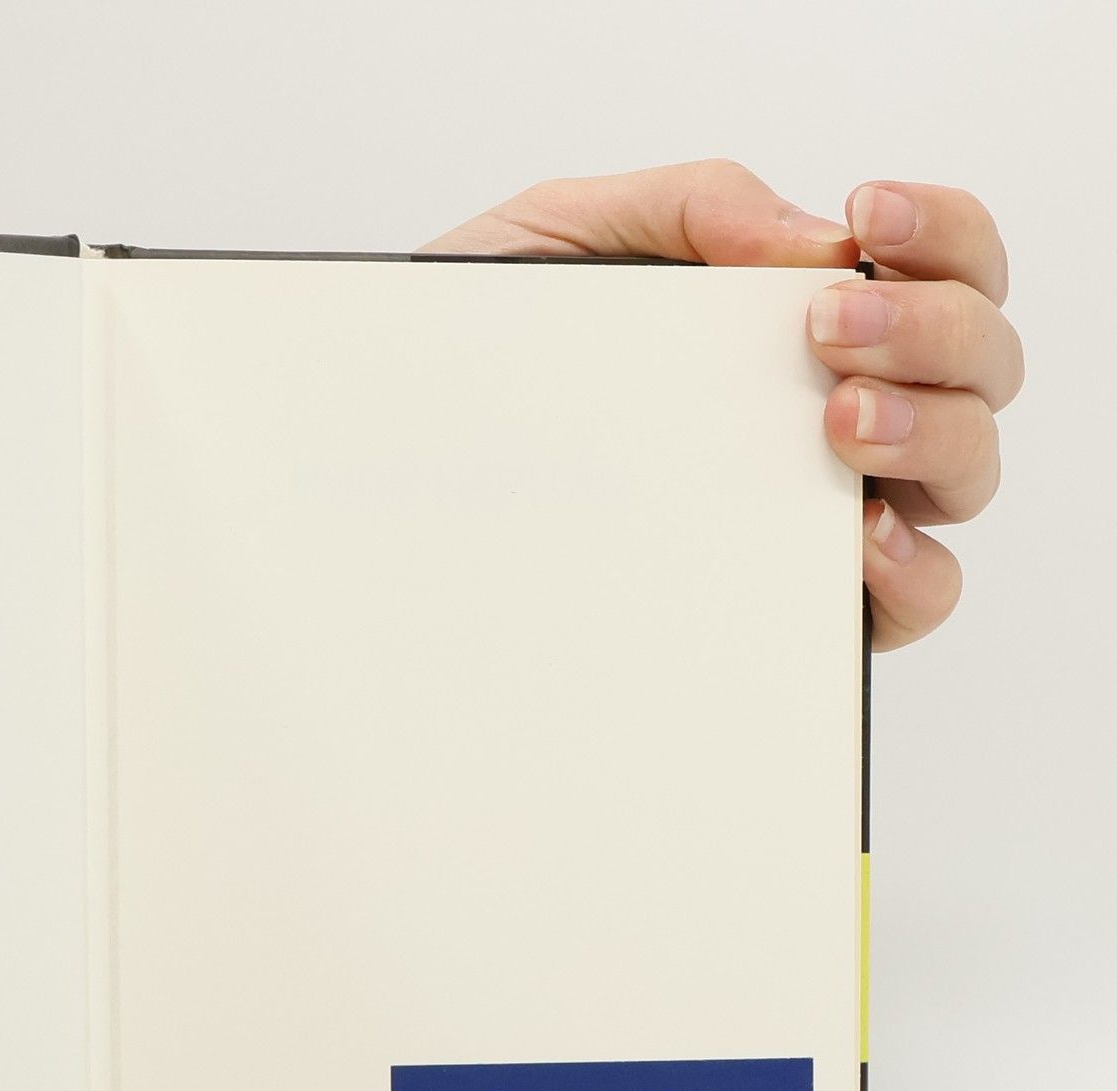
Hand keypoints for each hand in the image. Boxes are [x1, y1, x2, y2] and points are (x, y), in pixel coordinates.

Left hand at [422, 160, 1020, 650]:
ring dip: (931, 433)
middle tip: (833, 329)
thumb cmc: (478, 361)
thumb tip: (809, 239)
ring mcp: (815, 512)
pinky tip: (850, 539)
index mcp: (794, 323)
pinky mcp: (789, 608)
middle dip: (937, 330)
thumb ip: (683, 209)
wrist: (383, 463)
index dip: (943, 236)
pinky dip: (911, 568)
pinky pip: (909, 600)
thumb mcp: (556, 244)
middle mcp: (831, 415)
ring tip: (839, 420)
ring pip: (964, 476)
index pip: (939, 265)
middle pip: (980, 368)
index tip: (869, 221)